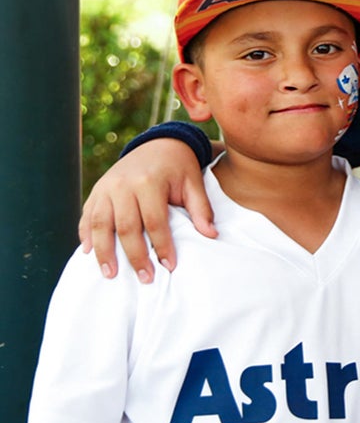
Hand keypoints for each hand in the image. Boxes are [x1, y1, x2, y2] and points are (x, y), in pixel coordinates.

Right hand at [78, 138, 215, 281]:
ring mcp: (106, 187)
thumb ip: (201, 209)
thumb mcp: (194, 183)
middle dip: (135, 256)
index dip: (162, 246)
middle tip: (145, 278)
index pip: (155, 221)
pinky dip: (85, 235)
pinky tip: (88, 253)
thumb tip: (211, 235)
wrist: (159, 144)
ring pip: (100, 223)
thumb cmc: (179, 168)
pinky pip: (87, 215)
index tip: (169, 266)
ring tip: (111, 274)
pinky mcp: (97, 190)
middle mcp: (123, 184)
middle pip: (126, 226)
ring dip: (103, 251)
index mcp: (149, 181)